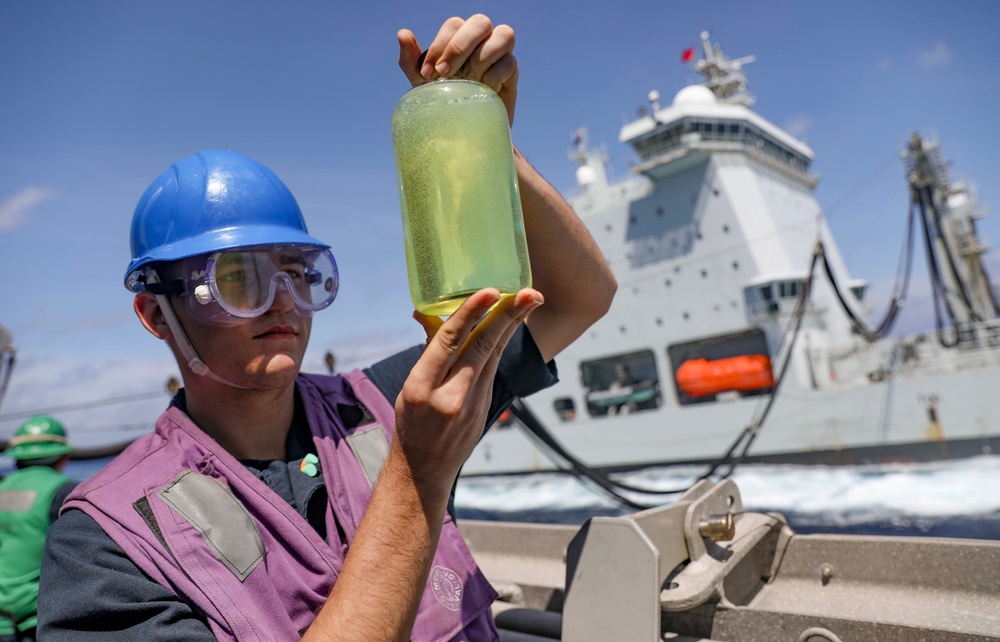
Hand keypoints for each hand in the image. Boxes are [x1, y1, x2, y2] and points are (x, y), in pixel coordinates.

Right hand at [393, 288, 541, 494]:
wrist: (423, 470)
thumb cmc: (411, 422)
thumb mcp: (409, 387)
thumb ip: (428, 352)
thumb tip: (427, 312)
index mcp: (420, 388)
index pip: (448, 342)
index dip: (471, 314)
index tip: (491, 292)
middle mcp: (448, 397)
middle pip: (482, 346)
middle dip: (507, 315)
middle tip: (530, 292)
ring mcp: (471, 406)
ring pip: (493, 355)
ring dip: (512, 325)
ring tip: (530, 299)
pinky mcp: (485, 411)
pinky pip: (493, 369)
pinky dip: (502, 343)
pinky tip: (512, 324)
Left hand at [397, 14, 518, 125]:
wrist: (462, 131)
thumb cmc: (442, 100)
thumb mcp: (421, 82)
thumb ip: (410, 59)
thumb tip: (402, 33)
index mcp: (460, 37)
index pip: (454, 24)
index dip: (441, 45)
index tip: (428, 73)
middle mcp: (482, 40)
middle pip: (480, 22)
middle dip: (460, 47)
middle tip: (445, 74)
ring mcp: (500, 54)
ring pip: (504, 34)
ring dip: (482, 58)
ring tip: (469, 80)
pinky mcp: (512, 74)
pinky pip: (509, 63)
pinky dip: (494, 77)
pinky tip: (483, 92)